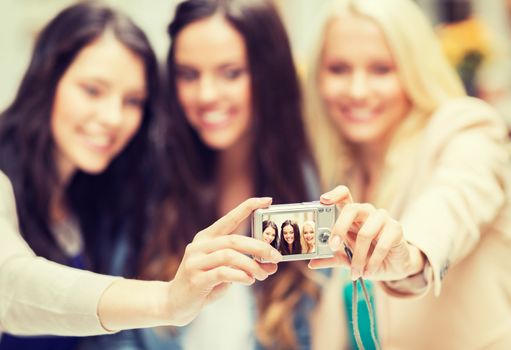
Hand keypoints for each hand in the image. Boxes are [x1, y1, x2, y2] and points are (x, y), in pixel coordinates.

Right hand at [167, 197, 281, 325]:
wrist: (176, 304)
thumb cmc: (205, 285)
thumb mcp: (227, 272)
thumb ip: (246, 265)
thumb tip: (273, 265)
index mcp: (207, 237)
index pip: (230, 217)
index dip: (248, 207)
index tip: (267, 200)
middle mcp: (199, 245)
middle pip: (234, 240)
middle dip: (259, 247)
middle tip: (276, 256)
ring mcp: (195, 261)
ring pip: (230, 256)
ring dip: (252, 265)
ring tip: (263, 274)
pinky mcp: (196, 278)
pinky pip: (223, 273)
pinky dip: (241, 276)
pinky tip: (249, 280)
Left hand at [308, 186, 424, 280]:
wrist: (394, 267)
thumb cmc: (368, 257)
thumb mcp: (347, 258)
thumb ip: (331, 258)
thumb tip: (311, 263)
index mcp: (353, 215)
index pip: (345, 195)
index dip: (334, 195)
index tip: (322, 200)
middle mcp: (367, 212)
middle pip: (352, 209)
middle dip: (339, 228)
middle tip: (333, 247)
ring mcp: (383, 219)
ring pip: (365, 233)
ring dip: (358, 257)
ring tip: (354, 272)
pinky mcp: (396, 229)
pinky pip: (382, 244)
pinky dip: (372, 262)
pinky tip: (368, 272)